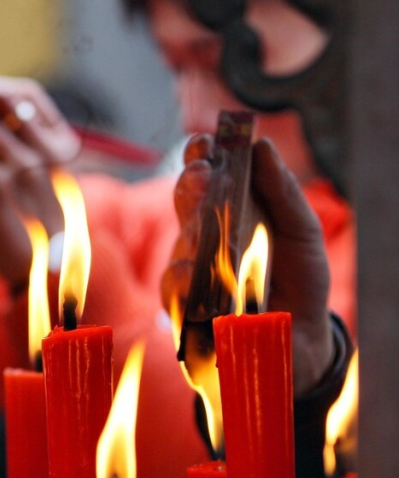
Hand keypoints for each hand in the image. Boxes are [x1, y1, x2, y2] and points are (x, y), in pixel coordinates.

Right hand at [162, 135, 333, 393]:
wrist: (301, 336)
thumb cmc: (299, 278)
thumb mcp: (302, 230)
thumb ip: (283, 191)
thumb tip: (261, 146)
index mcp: (227, 210)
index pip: (205, 176)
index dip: (199, 156)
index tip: (204, 141)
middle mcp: (204, 237)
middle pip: (186, 203)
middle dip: (191, 185)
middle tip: (202, 174)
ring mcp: (192, 270)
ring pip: (181, 244)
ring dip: (192, 232)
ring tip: (205, 225)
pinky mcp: (186, 308)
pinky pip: (174, 290)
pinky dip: (183, 281)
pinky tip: (194, 274)